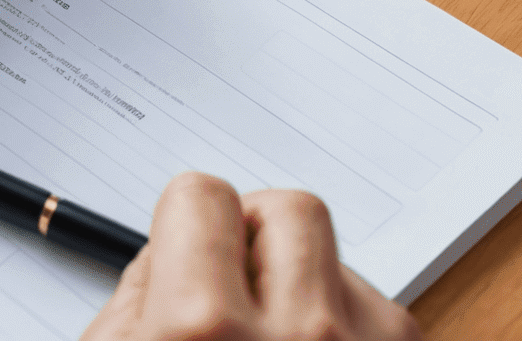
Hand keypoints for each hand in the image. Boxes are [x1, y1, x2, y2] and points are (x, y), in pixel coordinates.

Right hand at [84, 174, 421, 340]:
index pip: (203, 196)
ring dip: (312, 289)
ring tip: (280, 340)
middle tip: (237, 293)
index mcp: (202, 329)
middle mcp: (298, 337)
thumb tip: (170, 249)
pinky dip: (350, 333)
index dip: (187, 228)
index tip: (186, 260)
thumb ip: (136, 299)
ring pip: (345, 264)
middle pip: (290, 210)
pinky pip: (384, 317)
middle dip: (259, 242)